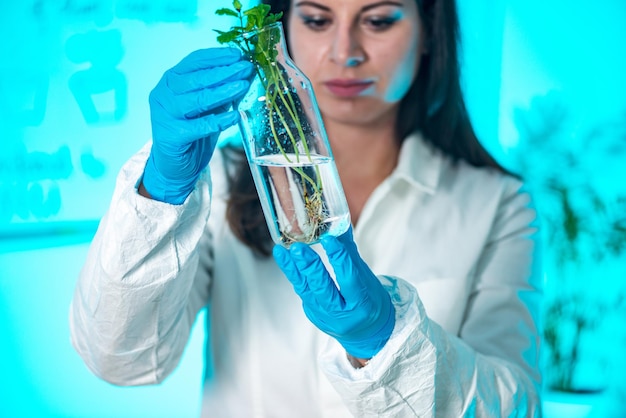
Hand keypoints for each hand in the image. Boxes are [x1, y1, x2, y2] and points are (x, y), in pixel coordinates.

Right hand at [143, 47, 253, 203]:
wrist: (173, 165)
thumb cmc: (191, 131)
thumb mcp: (205, 106)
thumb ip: (218, 91)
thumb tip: (243, 74)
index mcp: (170, 81)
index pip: (194, 61)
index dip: (217, 57)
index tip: (238, 55)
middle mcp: (163, 94)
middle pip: (197, 79)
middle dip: (224, 72)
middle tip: (246, 68)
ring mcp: (165, 115)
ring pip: (198, 99)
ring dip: (223, 92)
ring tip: (243, 86)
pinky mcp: (171, 135)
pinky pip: (200, 126)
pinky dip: (219, 120)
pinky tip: (235, 115)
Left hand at [273, 228, 394, 359]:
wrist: (366, 332)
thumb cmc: (369, 300)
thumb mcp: (366, 278)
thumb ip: (349, 253)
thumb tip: (339, 224)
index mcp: (362, 304)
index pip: (349, 278)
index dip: (339, 258)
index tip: (328, 239)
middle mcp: (342, 315)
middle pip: (323, 288)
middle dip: (309, 267)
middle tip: (298, 247)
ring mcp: (324, 317)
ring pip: (306, 291)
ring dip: (293, 269)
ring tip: (283, 251)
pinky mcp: (313, 315)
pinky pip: (302, 293)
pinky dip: (294, 275)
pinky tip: (285, 259)